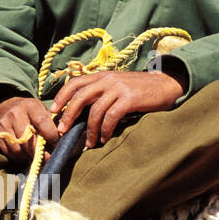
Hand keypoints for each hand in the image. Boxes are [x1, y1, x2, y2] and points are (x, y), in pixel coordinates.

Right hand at [0, 95, 59, 162]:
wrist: (4, 107)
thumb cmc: (28, 111)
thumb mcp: (41, 110)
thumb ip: (51, 123)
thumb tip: (63, 139)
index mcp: (30, 107)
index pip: (42, 123)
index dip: (52, 136)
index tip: (58, 146)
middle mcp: (15, 115)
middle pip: (29, 140)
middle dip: (41, 153)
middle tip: (49, 159)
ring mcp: (4, 126)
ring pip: (19, 150)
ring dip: (30, 157)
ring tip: (38, 157)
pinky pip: (11, 153)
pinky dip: (21, 158)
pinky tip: (27, 155)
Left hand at [53, 70, 183, 147]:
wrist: (166, 84)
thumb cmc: (139, 89)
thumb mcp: (117, 86)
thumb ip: (101, 93)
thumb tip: (81, 113)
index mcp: (102, 76)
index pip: (75, 82)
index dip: (61, 96)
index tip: (53, 111)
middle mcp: (107, 79)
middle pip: (80, 96)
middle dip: (68, 115)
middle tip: (62, 130)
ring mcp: (118, 88)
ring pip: (95, 110)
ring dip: (90, 130)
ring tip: (89, 143)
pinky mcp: (129, 99)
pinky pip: (111, 116)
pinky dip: (105, 130)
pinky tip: (104, 138)